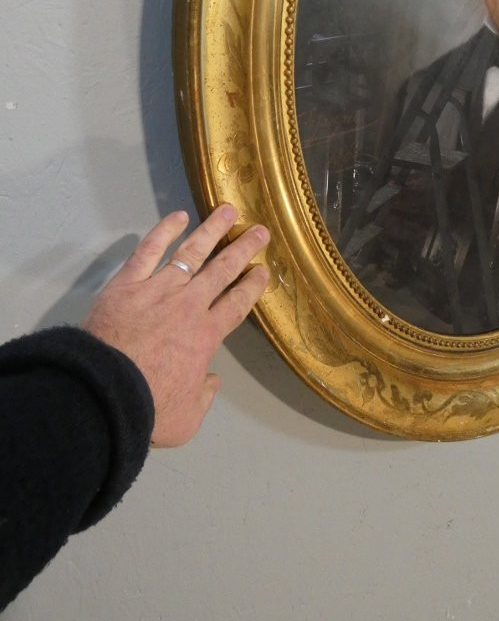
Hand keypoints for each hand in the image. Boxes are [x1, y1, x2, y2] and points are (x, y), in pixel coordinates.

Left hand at [81, 204, 269, 446]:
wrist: (104, 393)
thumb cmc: (148, 408)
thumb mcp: (187, 419)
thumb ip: (205, 397)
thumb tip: (213, 380)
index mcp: (206, 336)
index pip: (237, 304)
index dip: (253, 286)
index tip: (263, 271)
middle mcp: (189, 305)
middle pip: (222, 270)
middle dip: (243, 249)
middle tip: (259, 231)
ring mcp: (159, 289)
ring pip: (191, 252)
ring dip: (211, 230)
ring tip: (227, 211)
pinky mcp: (128, 283)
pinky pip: (149, 251)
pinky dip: (164, 231)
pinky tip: (177, 216)